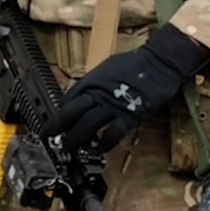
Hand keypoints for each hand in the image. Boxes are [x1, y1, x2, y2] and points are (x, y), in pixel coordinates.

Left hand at [42, 25, 209, 153]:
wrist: (159, 61)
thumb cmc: (136, 62)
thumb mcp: (108, 66)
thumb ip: (96, 81)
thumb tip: (87, 91)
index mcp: (92, 79)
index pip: (68, 99)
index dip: (59, 113)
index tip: (55, 123)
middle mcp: (98, 92)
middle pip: (70, 113)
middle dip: (57, 127)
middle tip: (49, 139)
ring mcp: (112, 104)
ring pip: (87, 125)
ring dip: (76, 139)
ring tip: (69, 148)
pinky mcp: (129, 115)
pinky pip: (112, 133)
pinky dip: (104, 143)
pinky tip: (100, 149)